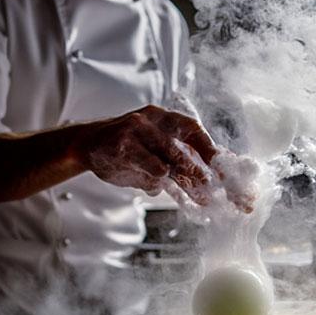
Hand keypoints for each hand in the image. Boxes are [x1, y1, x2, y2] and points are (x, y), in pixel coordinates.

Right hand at [73, 105, 221, 196]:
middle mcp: (153, 120)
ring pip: (170, 156)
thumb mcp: (157, 147)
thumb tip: (215, 177)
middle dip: (204, 172)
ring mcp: (137, 131)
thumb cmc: (129, 147)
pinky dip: (158, 179)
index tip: (227, 174)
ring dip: (188, 177)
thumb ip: (182, 159)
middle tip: (217, 190)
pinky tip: (158, 184)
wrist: (87, 143)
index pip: (195, 132)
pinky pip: (149, 166)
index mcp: (165, 118)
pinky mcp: (122, 146)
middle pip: (186, 147)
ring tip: (202, 195)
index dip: (213, 153)